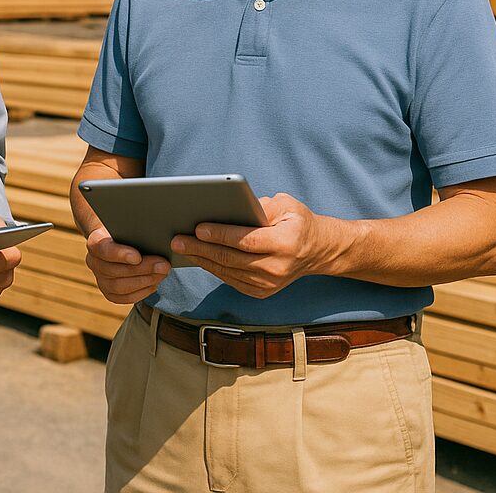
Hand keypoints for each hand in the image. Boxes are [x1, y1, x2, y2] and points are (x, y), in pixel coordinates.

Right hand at [85, 226, 170, 304]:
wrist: (120, 240)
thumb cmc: (128, 229)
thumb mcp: (130, 224)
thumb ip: (137, 229)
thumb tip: (156, 237)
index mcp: (95, 242)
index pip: (103, 249)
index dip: (120, 254)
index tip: (138, 257)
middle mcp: (93, 262)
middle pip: (115, 271)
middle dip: (143, 269)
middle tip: (164, 265)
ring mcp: (100, 279)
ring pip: (120, 287)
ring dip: (145, 281)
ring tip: (162, 274)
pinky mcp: (109, 293)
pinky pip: (124, 298)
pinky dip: (142, 292)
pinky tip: (155, 283)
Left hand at [170, 193, 335, 298]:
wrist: (318, 251)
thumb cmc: (298, 222)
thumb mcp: (287, 205)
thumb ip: (261, 206)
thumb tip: (230, 207)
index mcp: (285, 245)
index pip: (247, 241)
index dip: (221, 235)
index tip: (198, 228)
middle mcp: (277, 268)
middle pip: (232, 259)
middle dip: (202, 249)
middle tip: (177, 239)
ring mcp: (269, 284)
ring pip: (228, 272)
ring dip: (202, 259)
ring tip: (181, 247)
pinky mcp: (261, 292)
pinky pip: (231, 280)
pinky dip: (213, 268)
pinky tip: (197, 257)